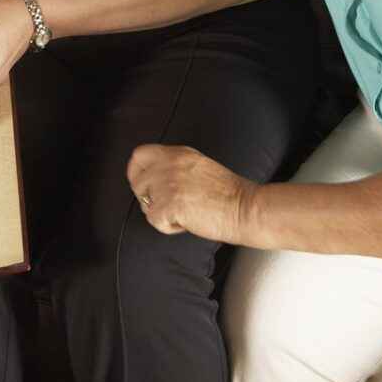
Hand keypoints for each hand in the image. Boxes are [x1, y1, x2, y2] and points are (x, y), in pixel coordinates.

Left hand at [126, 144, 256, 243]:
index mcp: (177, 154)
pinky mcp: (169, 205)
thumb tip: (154, 177)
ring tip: (184, 213)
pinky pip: (155, 221)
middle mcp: (169, 165)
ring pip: (145, 203)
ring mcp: (168, 184)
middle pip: (137, 182)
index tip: (142, 184)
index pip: (139, 154)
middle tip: (167, 206)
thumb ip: (174, 165)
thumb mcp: (198, 165)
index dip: (135, 171)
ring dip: (161, 213)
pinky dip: (170, 227)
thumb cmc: (228, 193)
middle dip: (148, 197)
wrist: (245, 208)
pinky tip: (188, 222)